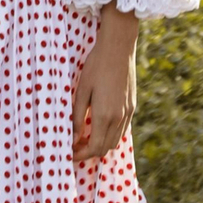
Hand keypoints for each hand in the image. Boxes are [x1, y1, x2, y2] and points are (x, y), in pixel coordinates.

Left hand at [71, 6, 138, 162]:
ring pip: (115, 141)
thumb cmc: (96, 66)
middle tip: (75, 145)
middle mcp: (118, 118)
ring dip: (101, 144)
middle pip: (105, 148)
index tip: (70, 153)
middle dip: (89, 152)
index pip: (94, 148)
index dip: (81, 155)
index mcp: (104, 115)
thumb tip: (74, 138)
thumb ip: (77, 117)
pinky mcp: (132, 106)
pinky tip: (100, 125)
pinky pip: (122, 130)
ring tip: (86, 137)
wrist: (119, 48)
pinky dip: (110, 135)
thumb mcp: (81, 90)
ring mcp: (128, 113)